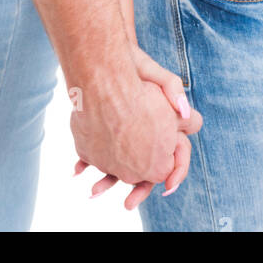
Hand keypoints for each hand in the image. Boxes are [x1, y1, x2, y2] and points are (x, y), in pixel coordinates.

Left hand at [73, 44, 200, 209]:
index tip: (166, 187)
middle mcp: (146, 135)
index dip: (174, 174)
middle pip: (146, 170)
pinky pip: (98, 154)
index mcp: (165, 126)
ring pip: (120, 167)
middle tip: (128, 205)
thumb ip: (174, 89)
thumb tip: (185, 113)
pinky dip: (88, 163)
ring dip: (108, 180)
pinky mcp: (105, 132)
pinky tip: (77, 170)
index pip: (175, 157)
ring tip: (94, 192)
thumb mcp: (158, 73)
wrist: (105, 57)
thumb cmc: (136, 64)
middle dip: (138, 188)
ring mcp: (126, 135)